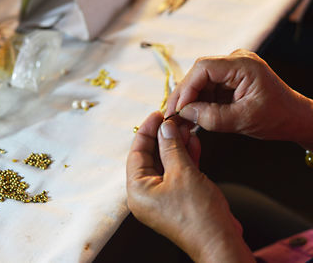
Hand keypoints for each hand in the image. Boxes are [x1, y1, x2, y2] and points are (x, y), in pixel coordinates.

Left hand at [127, 111, 253, 261]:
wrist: (220, 241)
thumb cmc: (198, 215)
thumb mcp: (183, 173)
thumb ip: (171, 147)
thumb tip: (165, 129)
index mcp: (137, 190)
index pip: (136, 153)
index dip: (147, 131)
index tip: (157, 115)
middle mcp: (146, 195)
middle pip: (151, 157)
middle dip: (164, 138)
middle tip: (174, 121)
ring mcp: (162, 198)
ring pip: (166, 164)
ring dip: (176, 146)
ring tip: (186, 129)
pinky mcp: (177, 199)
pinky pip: (176, 174)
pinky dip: (184, 159)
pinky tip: (192, 144)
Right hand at [165, 49, 312, 147]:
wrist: (292, 119)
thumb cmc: (276, 118)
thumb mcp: (242, 120)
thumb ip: (211, 117)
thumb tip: (184, 112)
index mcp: (243, 65)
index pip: (203, 68)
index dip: (186, 88)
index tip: (177, 108)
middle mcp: (235, 62)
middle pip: (198, 74)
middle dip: (183, 96)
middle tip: (171, 116)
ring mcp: (231, 70)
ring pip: (199, 82)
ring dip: (188, 101)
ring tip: (179, 119)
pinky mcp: (228, 80)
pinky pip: (206, 89)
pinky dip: (197, 103)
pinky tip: (190, 116)